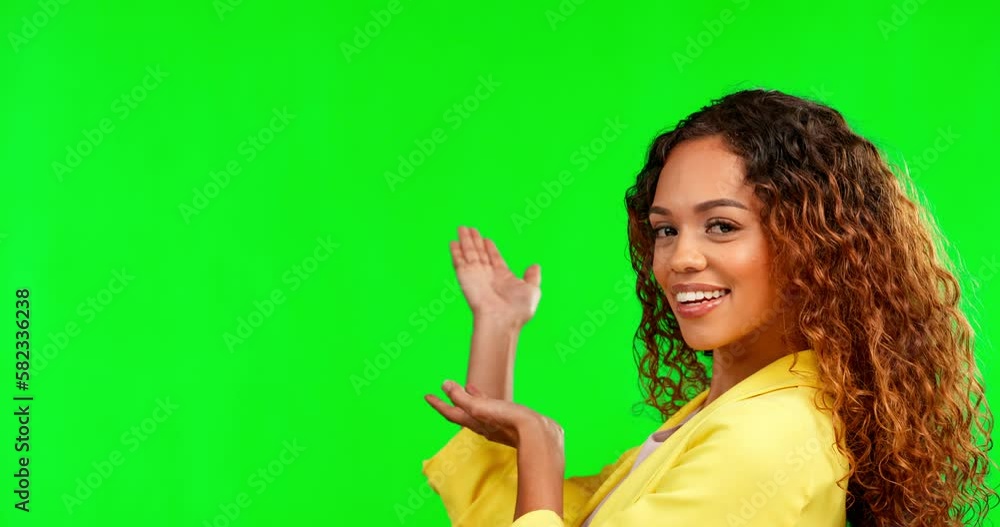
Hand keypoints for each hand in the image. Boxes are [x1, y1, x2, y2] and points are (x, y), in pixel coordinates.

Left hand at [424, 381, 562, 449]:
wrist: (540, 437)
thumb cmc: (509, 422)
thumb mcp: (481, 408)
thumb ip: (462, 398)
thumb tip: (444, 385)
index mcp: (474, 422)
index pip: (451, 412)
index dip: (438, 403)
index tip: (426, 395)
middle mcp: (483, 424)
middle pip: (462, 411)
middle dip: (452, 401)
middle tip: (443, 390)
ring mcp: (497, 423)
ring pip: (479, 408)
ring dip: (470, 397)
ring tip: (467, 387)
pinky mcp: (510, 420)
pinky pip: (493, 407)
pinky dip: (486, 399)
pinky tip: (492, 397)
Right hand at [451, 226, 540, 326]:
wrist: (502, 320)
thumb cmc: (518, 310)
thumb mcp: (532, 290)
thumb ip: (532, 277)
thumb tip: (535, 266)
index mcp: (503, 277)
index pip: (494, 258)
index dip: (490, 248)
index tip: (487, 238)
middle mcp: (488, 275)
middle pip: (480, 253)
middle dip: (476, 240)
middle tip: (470, 228)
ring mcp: (476, 275)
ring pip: (469, 253)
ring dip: (465, 240)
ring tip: (462, 228)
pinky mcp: (465, 277)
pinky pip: (459, 261)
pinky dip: (456, 251)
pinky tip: (453, 242)